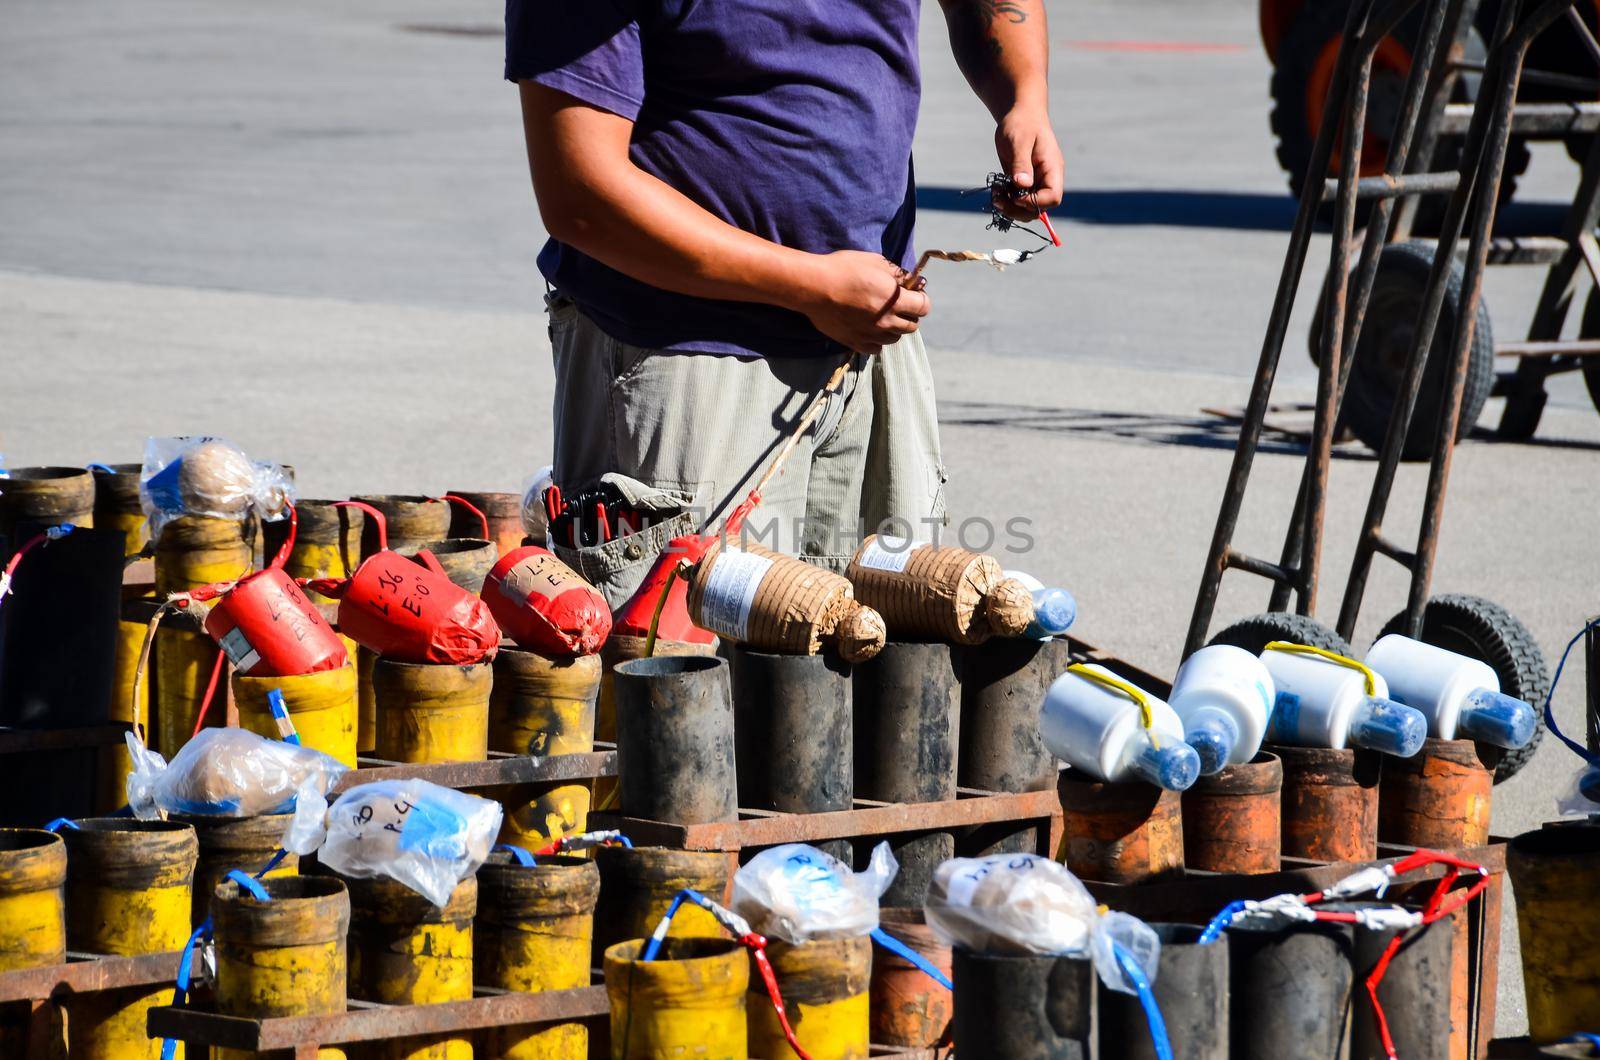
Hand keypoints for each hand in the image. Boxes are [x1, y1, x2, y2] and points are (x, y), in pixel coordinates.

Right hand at [793, 250, 931, 354]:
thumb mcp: (875, 262)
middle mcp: (887, 321)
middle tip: (898, 305)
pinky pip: (876, 348)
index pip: (923, 307)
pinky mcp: (856, 342)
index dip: (921, 299)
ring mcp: (871, 334)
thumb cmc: (843, 269)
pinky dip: (877, 340)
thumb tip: (910, 281)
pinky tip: (870, 328)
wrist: (814, 287)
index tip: (913, 294)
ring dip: (894, 328)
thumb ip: (897, 274)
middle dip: (909, 314)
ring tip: (882, 316)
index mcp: (895, 299)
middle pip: (912, 326)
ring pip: (895, 338)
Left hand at [994, 105, 1063, 220]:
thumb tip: (1022, 184)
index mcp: (1052, 169)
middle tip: (998, 200)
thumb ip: (1021, 163)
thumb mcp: (1019, 141)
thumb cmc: (1022, 123)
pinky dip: (1006, 201)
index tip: (1016, 196)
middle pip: (1040, 209)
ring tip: (995, 194)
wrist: (1020, 115)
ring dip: (1010, 208)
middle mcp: (1046, 179)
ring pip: (1027, 208)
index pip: (1053, 197)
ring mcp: (1035, 183)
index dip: (1035, 202)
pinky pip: (1017, 201)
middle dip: (1018, 209)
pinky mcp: (1023, 183)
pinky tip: (996, 190)